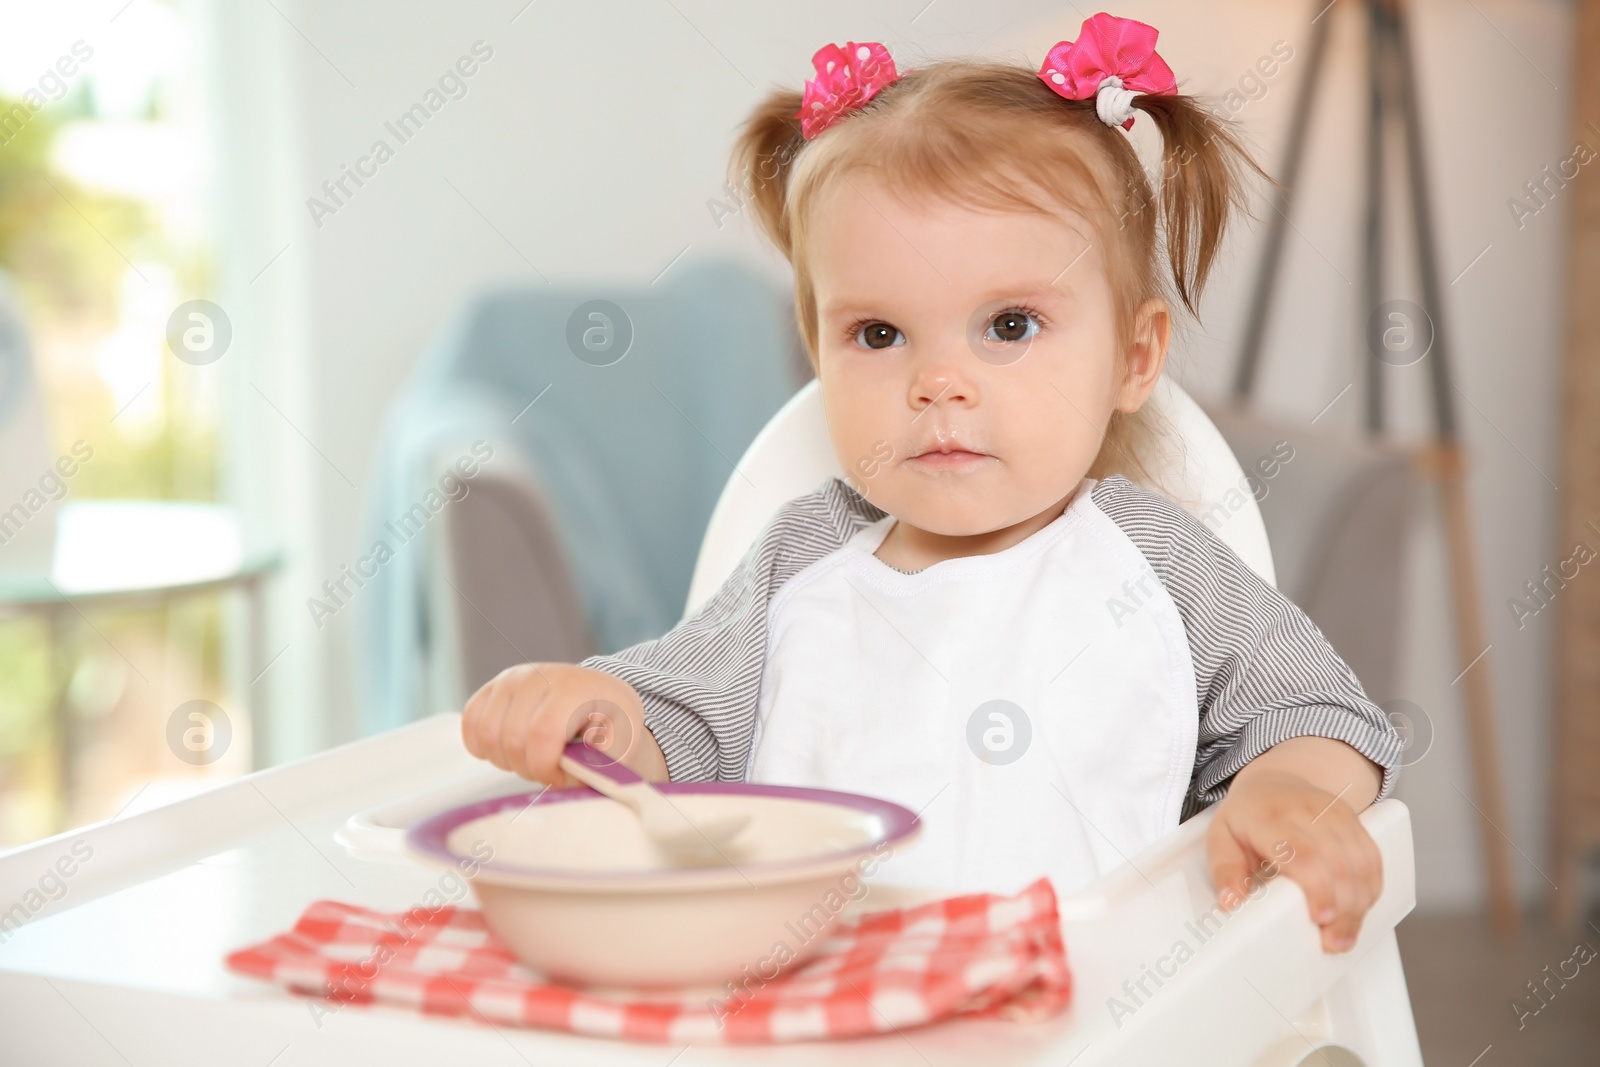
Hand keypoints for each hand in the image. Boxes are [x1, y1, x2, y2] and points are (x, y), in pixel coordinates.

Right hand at [461, 662, 667, 784]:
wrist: (600, 697)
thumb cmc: (612, 724)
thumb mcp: (624, 742)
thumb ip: (603, 760)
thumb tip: (575, 768)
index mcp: (573, 688)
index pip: (541, 735)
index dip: (546, 769)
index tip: (562, 777)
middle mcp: (537, 676)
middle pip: (511, 741)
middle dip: (530, 769)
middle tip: (552, 771)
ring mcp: (511, 679)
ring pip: (486, 736)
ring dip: (507, 761)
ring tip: (534, 760)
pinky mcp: (492, 688)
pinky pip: (470, 724)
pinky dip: (483, 747)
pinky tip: (510, 751)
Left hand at [1206, 765, 1382, 952]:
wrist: (1273, 782)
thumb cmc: (1247, 816)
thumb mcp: (1221, 837)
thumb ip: (1225, 870)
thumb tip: (1231, 901)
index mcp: (1270, 816)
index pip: (1302, 852)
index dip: (1317, 887)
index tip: (1320, 918)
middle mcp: (1307, 811)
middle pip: (1337, 864)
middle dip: (1342, 909)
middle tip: (1333, 942)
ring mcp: (1335, 813)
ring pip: (1361, 863)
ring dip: (1359, 904)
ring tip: (1345, 936)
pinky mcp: (1354, 820)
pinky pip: (1372, 857)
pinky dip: (1371, 888)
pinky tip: (1359, 910)